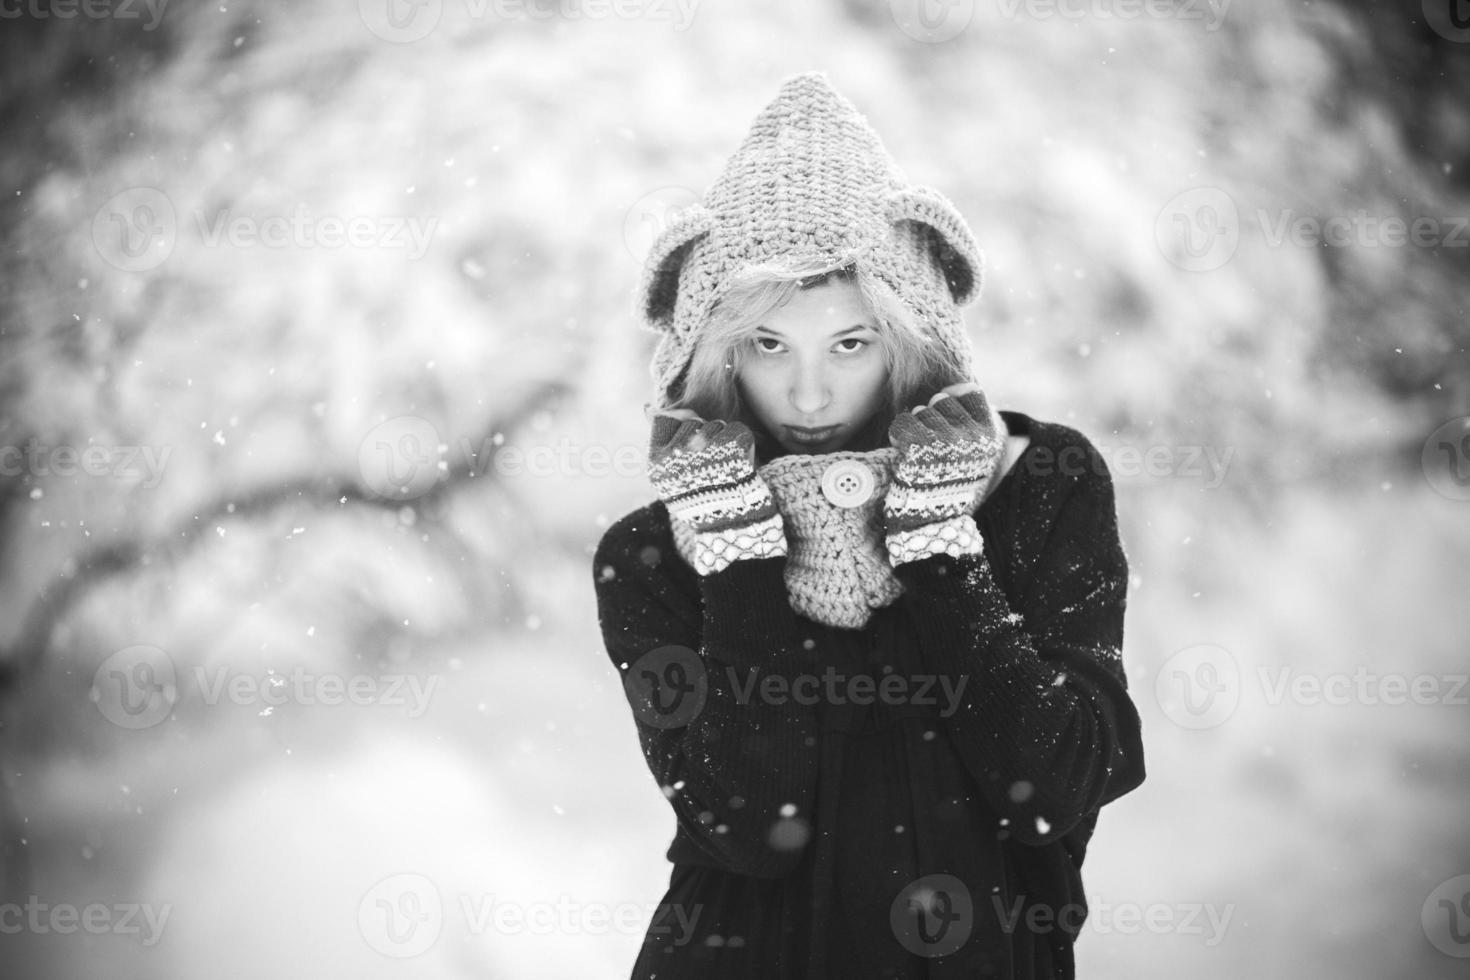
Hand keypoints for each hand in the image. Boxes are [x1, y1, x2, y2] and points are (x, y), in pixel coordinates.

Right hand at [646, 411, 785, 573]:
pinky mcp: (731, 451)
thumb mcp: (671, 478)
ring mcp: (703, 451)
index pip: (666, 421)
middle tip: (713, 464)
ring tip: (726, 468)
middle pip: (692, 420)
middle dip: (705, 434)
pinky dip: (744, 445)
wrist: (734, 529)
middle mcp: (676, 455)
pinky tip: (742, 465)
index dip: (683, 431)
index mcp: (657, 463)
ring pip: (715, 424)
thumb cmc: (703, 503)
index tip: (692, 451)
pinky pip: (738, 430)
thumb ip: (661, 442)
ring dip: (724, 440)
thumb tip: (648, 409)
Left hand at [883, 386, 1003, 563]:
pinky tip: (904, 451)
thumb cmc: (948, 488)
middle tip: (929, 442)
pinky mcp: (919, 445)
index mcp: (989, 437)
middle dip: (931, 414)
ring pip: (921, 410)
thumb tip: (957, 387)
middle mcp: (972, 435)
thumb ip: (970, 422)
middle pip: (943, 399)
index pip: (970, 393)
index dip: (953, 398)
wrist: (931, 523)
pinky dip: (898, 434)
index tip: (945, 415)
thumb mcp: (973, 455)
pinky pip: (902, 422)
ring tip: (918, 451)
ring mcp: (946, 439)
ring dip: (915, 426)